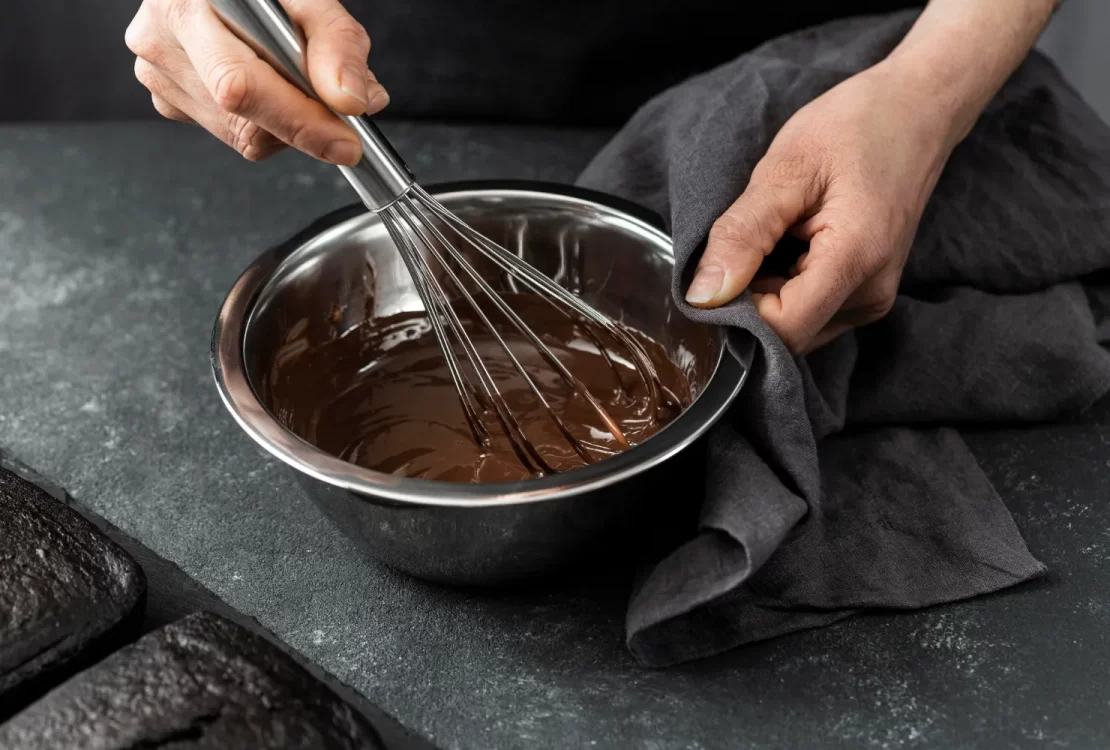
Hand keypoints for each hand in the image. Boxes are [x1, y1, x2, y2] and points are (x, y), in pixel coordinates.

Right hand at [125, 0, 387, 165]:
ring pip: (244, 136)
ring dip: (287, 120)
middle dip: (303, 123)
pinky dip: (265, 119)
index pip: (239, 86)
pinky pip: (232, 133)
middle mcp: (162, 44)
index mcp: (184, 6)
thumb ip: (335, 41)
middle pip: (243, 122)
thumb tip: (351, 100)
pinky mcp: (170, 101)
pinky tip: (266, 81)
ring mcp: (161, 77)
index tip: (345, 142)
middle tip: (341, 118)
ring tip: (291, 73)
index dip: (299, 121)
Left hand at [684, 62, 955, 353]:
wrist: (919, 108)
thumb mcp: (786, 169)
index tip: (710, 277)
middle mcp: (869, 296)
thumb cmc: (856, 126)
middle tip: (737, 245)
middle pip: (786, 335)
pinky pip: (809, 311)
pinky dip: (782, 287)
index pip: (781, 331)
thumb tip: (702, 297)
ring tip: (769, 237)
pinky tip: (784, 245)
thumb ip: (742, 235)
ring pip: (794, 327)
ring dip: (764, 294)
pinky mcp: (866, 293)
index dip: (735, 315)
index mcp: (856, 262)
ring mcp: (871, 299)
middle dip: (747, 303)